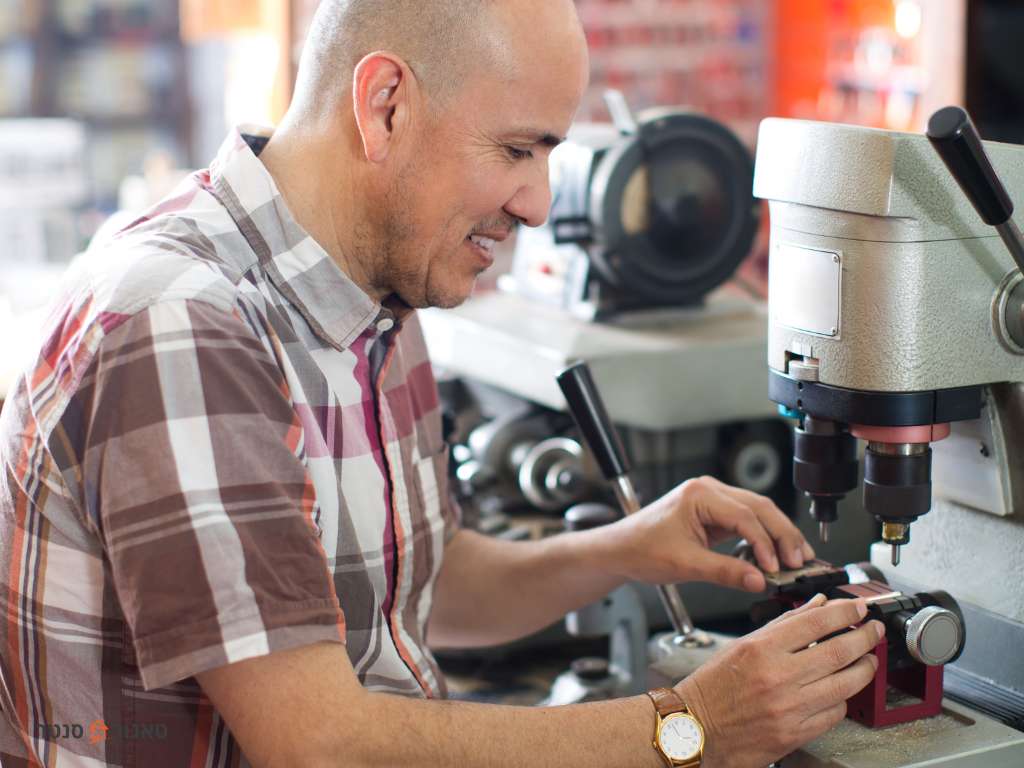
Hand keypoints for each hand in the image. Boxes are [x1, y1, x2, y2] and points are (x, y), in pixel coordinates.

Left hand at [596, 475, 813, 592]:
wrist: (619, 550)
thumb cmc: (641, 550)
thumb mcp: (684, 565)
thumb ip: (724, 572)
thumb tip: (758, 580)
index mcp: (699, 495)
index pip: (744, 515)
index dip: (765, 542)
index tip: (776, 567)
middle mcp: (708, 491)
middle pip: (759, 507)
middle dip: (782, 534)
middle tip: (800, 560)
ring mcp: (711, 500)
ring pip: (757, 512)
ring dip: (777, 535)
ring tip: (796, 558)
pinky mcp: (713, 513)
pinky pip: (746, 521)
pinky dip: (762, 537)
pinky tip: (774, 555)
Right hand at [674, 595, 884, 767]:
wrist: (695, 730)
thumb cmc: (712, 688)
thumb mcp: (741, 646)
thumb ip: (781, 626)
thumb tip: (815, 607)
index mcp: (760, 649)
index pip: (815, 622)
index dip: (844, 612)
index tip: (859, 609)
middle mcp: (777, 677)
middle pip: (838, 651)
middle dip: (865, 638)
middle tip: (874, 631)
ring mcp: (789, 707)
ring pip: (845, 684)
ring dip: (864, 669)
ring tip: (868, 660)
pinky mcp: (795, 734)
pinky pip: (834, 713)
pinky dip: (843, 699)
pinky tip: (841, 690)